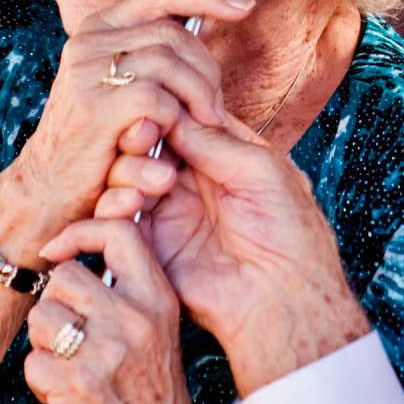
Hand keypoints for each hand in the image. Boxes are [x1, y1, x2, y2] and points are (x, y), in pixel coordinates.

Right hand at [0, 0, 252, 264]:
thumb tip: (206, 29)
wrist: (50, 191)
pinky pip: (157, 98)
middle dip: (207, 68)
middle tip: (217, 108)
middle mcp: (90, 41)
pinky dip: (176, 119)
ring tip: (207, 124)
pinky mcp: (94, 107)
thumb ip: (155, 59)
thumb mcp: (123, 88)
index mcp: (101, 30)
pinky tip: (173, 139)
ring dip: (199, 95)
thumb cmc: (99, 142)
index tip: (244, 6)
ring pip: (168, 61)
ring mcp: (88, 70)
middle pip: (172, 32)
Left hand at [23, 216, 224, 403]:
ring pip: (40, 317)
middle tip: (73, 337)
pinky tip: (67, 395)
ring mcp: (104, 351)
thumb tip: (70, 259)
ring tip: (71, 368)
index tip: (58, 250)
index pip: (117, 232)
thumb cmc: (153, 394)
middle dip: (56, 306)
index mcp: (156, 298)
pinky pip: (31, 362)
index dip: (79, 233)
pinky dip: (40, 381)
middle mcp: (132, 318)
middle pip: (62, 277)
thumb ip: (126, 292)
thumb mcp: (157, 330)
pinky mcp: (75, 384)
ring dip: (44, 344)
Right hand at [73, 109, 367, 395]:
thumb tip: (171, 111)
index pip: (184, 120)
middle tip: (145, 139)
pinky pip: (116, 215)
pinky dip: (115, 202)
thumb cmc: (288, 231)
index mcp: (225, 156)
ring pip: (126, 173)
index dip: (167, 110)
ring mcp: (169, 210)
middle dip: (140, 136)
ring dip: (129, 169)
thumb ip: (213, 140)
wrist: (280, 297)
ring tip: (155, 183)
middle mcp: (193, 180)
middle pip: (148, 142)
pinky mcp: (150, 243)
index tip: (158, 107)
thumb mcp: (261, 169)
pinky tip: (133, 203)